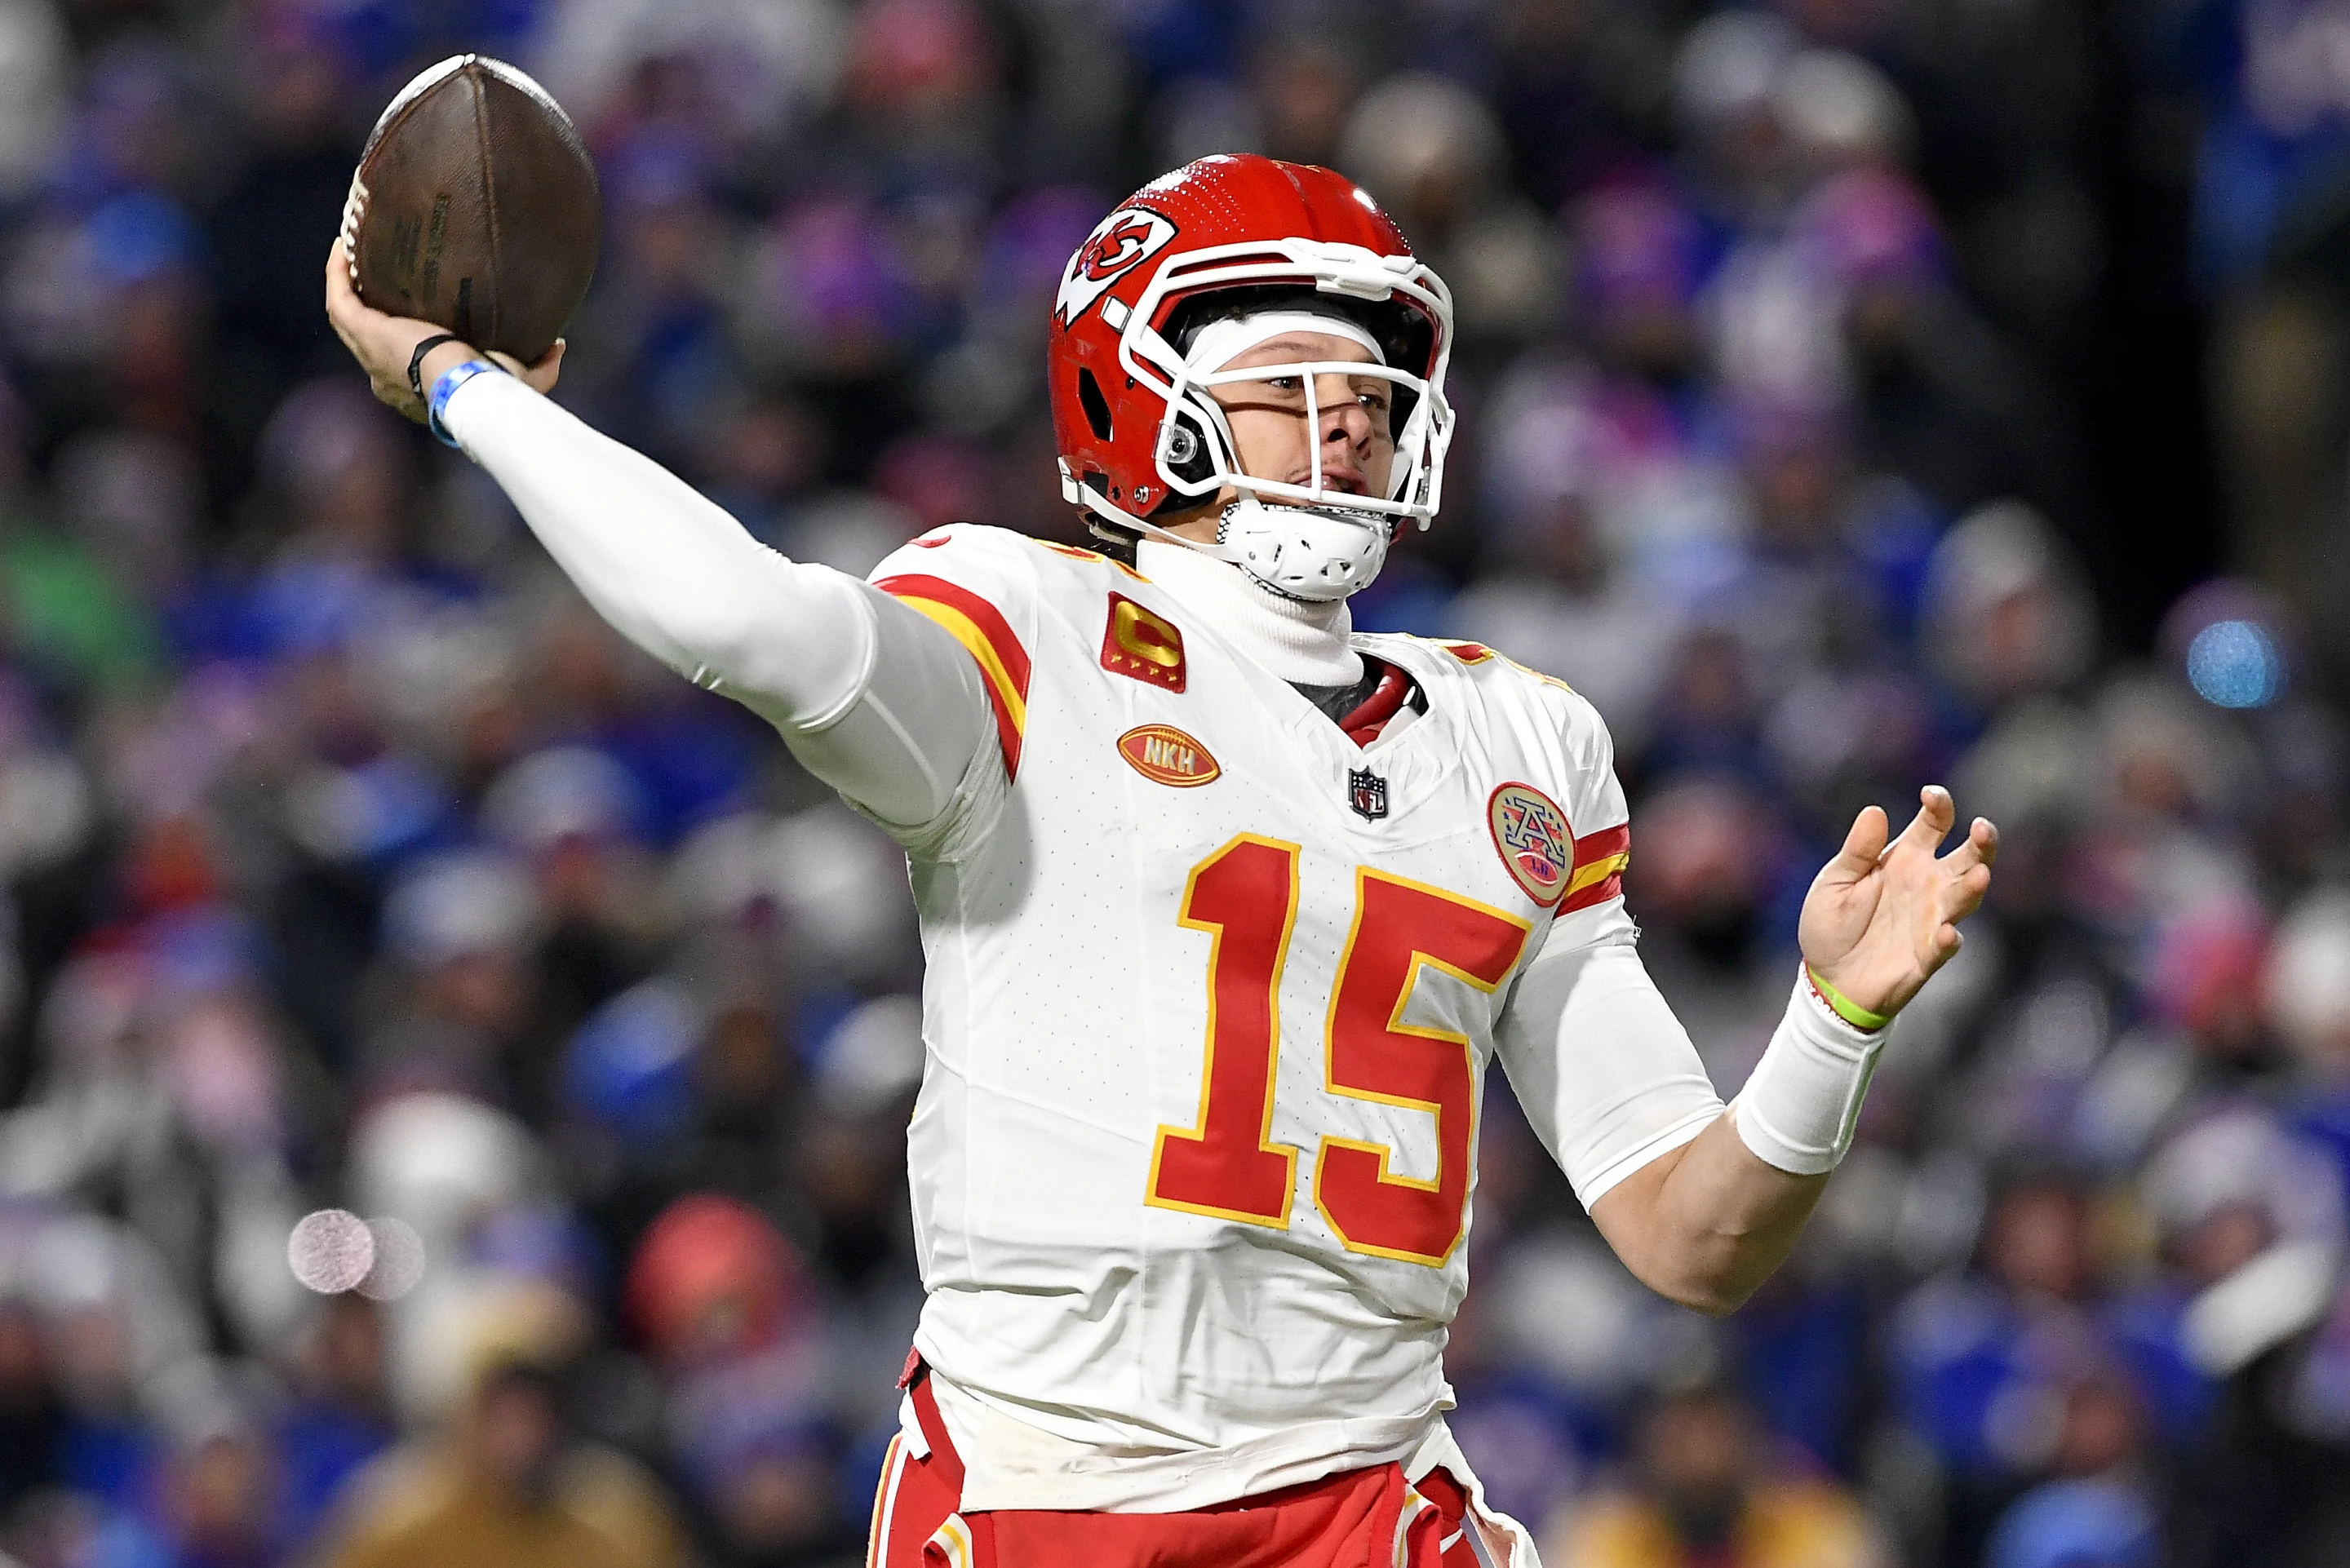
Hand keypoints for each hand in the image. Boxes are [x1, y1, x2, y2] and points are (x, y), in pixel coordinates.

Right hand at [323, 237, 562, 422]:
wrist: (465, 389)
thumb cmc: (491, 390)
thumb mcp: (521, 379)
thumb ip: (542, 365)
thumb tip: (558, 344)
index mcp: (419, 388)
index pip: (405, 361)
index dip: (406, 335)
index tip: (418, 309)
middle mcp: (386, 375)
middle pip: (370, 336)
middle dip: (371, 304)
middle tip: (377, 270)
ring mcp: (370, 354)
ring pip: (348, 316)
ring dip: (348, 283)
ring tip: (354, 250)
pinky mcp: (363, 331)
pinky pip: (340, 298)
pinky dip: (339, 272)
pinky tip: (344, 245)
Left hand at [1799, 785, 1997, 1020]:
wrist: (1827, 979)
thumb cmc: (1832, 924)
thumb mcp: (1835, 882)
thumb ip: (1857, 851)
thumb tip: (1875, 811)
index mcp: (1905, 858)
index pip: (1934, 824)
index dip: (1940, 806)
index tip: (1932, 796)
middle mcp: (1928, 884)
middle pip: (1968, 857)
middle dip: (1982, 842)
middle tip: (1983, 828)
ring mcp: (1933, 919)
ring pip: (1965, 898)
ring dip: (1974, 887)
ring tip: (1978, 875)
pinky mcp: (1928, 954)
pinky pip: (1945, 945)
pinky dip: (1948, 939)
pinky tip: (1945, 933)